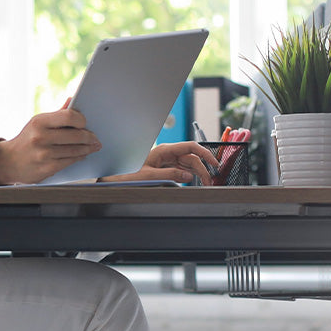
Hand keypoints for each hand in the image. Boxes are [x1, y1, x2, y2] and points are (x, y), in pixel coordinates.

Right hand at [0, 104, 100, 184]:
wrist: (8, 162)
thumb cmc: (27, 140)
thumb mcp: (38, 123)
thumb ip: (57, 114)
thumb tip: (72, 99)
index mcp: (39, 121)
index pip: (69, 116)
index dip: (81, 120)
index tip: (85, 123)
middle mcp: (41, 137)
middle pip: (76, 135)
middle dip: (89, 137)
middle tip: (95, 138)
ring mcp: (44, 154)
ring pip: (75, 150)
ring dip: (88, 148)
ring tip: (94, 146)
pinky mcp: (47, 168)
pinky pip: (70, 161)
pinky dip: (79, 157)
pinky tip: (83, 155)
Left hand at [100, 141, 219, 184]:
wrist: (115, 177)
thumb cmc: (128, 174)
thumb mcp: (149, 176)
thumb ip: (170, 175)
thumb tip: (188, 176)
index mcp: (164, 150)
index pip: (191, 147)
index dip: (205, 154)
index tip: (214, 163)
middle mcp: (167, 154)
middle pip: (192, 158)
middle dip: (203, 168)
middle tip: (210, 182)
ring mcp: (166, 161)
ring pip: (188, 164)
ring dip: (198, 173)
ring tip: (206, 183)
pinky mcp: (165, 168)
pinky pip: (182, 170)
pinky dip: (190, 175)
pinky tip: (195, 181)